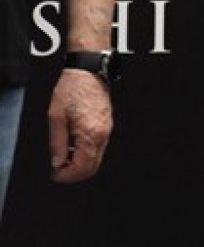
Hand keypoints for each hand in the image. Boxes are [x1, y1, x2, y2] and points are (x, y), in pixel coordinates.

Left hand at [48, 69, 113, 183]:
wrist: (88, 71)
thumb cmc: (72, 89)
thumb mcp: (56, 117)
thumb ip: (57, 143)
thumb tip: (57, 162)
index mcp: (90, 134)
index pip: (82, 168)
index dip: (66, 176)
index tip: (54, 174)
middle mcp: (102, 134)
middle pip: (92, 167)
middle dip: (74, 173)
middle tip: (58, 169)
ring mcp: (106, 130)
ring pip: (96, 158)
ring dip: (80, 163)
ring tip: (63, 155)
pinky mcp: (107, 125)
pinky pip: (98, 147)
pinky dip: (86, 152)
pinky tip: (73, 144)